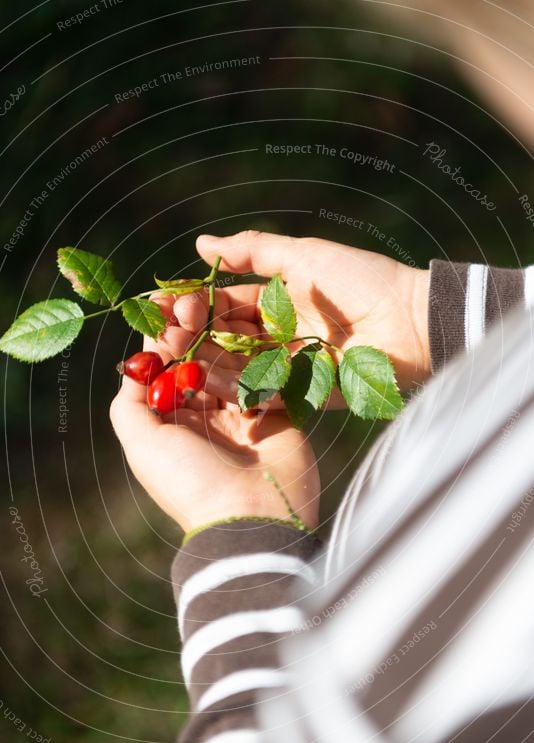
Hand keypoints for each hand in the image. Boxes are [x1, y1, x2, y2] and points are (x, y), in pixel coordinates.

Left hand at [109, 297, 319, 533]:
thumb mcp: (142, 446)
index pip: (165, 375)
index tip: (161, 311)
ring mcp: (242, 415)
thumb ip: (129, 405)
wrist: (253, 516)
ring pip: (230, 364)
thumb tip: (133, 367)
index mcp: (173, 427)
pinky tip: (247, 326)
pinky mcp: (275, 412)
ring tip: (211, 310)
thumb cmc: (190, 482)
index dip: (162, 344)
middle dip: (191, 334)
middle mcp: (206, 419)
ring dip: (220, 338)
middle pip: (198, 364)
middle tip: (188, 304)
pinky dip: (254, 353)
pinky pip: (264, 375)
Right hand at [175, 230, 430, 395]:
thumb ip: (252, 252)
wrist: (409, 321)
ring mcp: (288, 365)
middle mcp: (278, 333)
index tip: (161, 303)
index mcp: (278, 299)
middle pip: (224, 337)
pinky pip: (261, 393)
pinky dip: (234, 388)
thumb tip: (201, 244)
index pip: (224, 302)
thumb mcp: (303, 255)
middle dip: (192, 335)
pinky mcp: (302, 393)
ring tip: (174, 356)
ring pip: (236, 366)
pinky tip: (204, 381)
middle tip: (162, 333)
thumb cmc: (360, 280)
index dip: (193, 303)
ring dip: (205, 361)